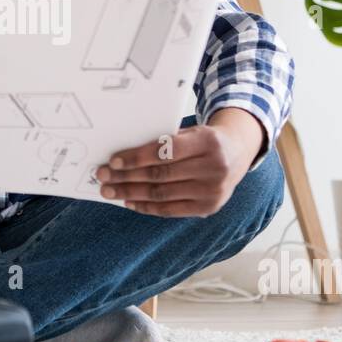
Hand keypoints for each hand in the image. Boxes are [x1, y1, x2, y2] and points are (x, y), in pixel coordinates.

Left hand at [95, 109, 266, 216]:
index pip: (165, 151)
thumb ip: (164, 142)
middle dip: (126, 177)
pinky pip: (170, 210)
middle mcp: (214, 168)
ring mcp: (213, 191)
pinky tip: (129, 202)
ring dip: (131, 194)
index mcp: (208, 142)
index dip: (136, 157)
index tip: (113, 161)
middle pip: (160, 175)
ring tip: (110, 191)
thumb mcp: (191, 132)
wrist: (238, 153)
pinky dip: (146, 207)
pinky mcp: (208, 208)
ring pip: (162, 194)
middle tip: (103, 177)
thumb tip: (122, 156)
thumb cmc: (204, 140)